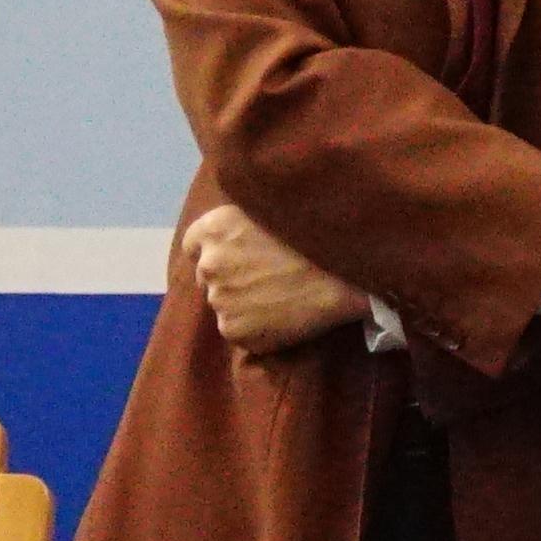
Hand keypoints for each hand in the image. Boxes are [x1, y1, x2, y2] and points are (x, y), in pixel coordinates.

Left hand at [182, 203, 369, 355]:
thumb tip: (235, 230)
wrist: (346, 275)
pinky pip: (239, 330)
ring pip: (225, 304)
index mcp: (214, 228)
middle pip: (209, 276)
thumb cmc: (315, 234)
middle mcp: (208, 264)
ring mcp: (220, 301)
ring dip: (244, 304)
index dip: (217, 250)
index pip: (193, 244)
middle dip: (231, 278)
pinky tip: (283, 317)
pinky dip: (255, 327)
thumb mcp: (271, 208)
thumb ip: (243, 220)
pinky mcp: (234, 331)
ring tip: (280, 298)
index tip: (239, 255)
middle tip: (266, 278)